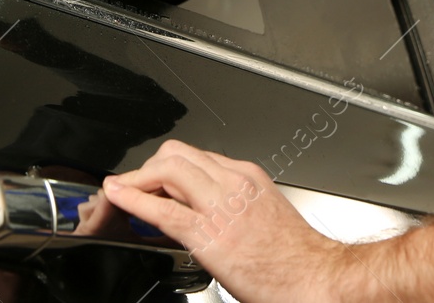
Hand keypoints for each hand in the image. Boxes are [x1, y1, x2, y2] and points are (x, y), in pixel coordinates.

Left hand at [99, 139, 346, 301]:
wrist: (315, 278)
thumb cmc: (295, 255)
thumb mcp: (265, 211)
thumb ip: (236, 201)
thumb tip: (209, 205)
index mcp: (247, 176)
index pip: (195, 155)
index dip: (167, 166)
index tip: (155, 178)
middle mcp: (233, 182)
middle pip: (176, 154)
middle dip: (149, 167)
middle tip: (135, 184)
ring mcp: (220, 205)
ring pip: (166, 170)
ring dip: (137, 178)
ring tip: (121, 190)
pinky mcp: (208, 234)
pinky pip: (162, 208)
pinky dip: (133, 199)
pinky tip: (119, 197)